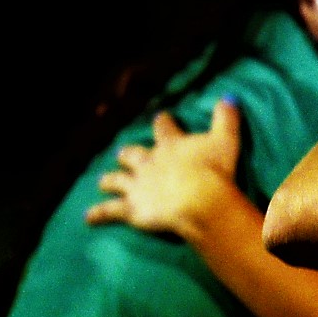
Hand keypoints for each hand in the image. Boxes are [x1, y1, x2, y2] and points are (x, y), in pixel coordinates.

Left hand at [85, 99, 246, 239]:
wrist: (199, 199)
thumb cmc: (214, 170)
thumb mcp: (226, 140)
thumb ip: (225, 118)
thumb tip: (229, 98)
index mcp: (170, 145)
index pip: (163, 128)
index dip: (162, 123)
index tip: (161, 118)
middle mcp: (148, 162)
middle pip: (132, 154)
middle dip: (128, 154)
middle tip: (124, 154)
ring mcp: (137, 185)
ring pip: (117, 180)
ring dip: (110, 180)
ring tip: (103, 181)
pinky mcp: (132, 207)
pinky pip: (110, 211)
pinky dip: (98, 214)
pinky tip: (88, 218)